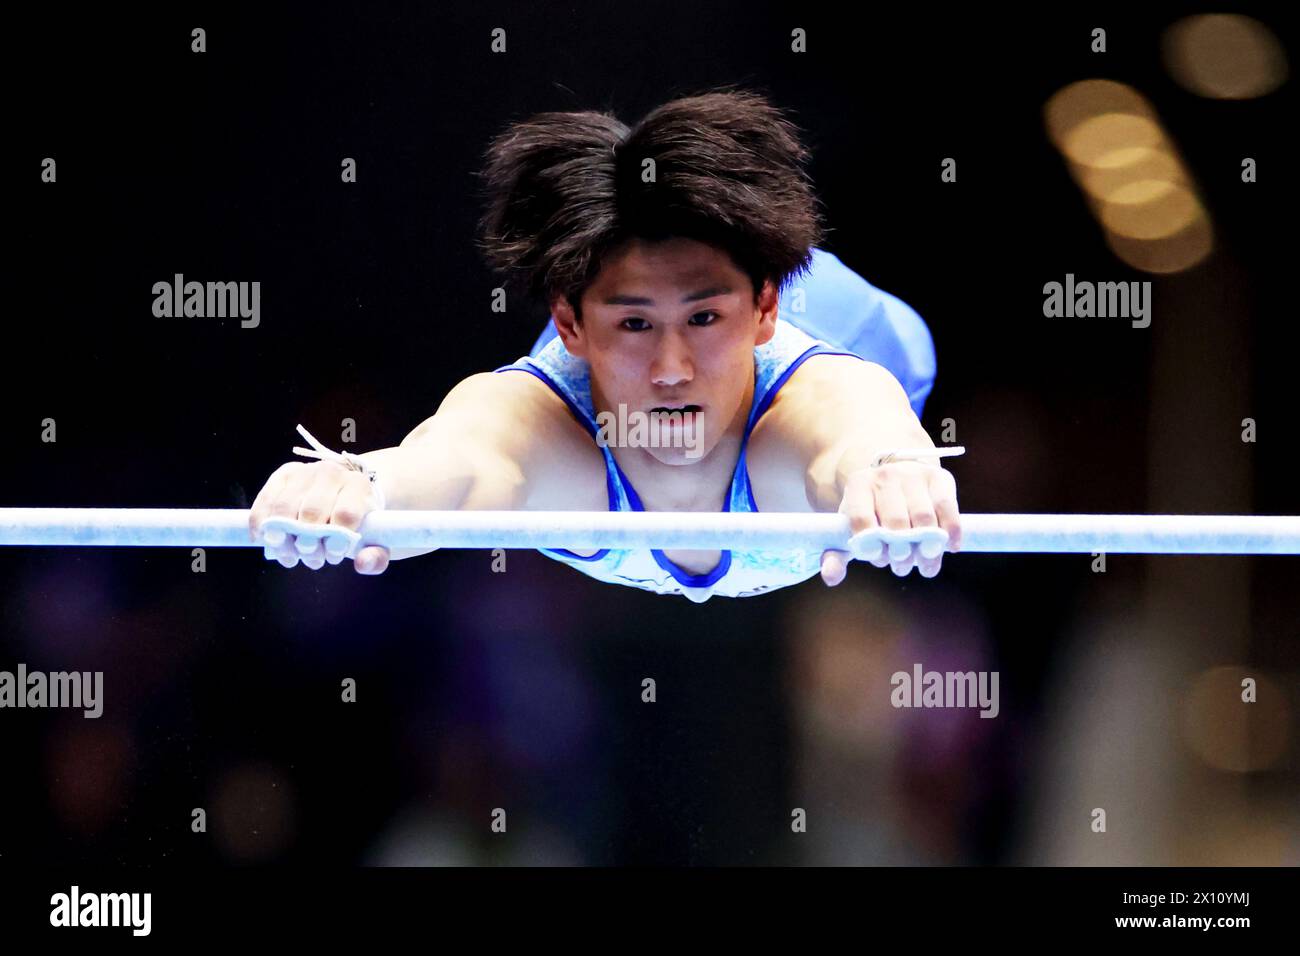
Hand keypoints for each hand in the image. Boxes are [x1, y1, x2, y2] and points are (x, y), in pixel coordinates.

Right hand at [248, 460, 389, 573]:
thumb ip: (376, 555)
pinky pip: (265, 503)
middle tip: (313, 560)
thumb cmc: (360, 520)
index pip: (345, 513)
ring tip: (292, 556)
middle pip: (312, 512)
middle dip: (308, 544)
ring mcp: (304, 472)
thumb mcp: (376, 539)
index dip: (336, 540)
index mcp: (358, 485)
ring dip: (283, 539)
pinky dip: (261, 526)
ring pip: (284, 508)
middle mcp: (331, 473)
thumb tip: (362, 564)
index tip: (334, 555)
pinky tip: (268, 542)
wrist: (346, 491)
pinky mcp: (282, 476)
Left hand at [820, 461, 961, 584]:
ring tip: (923, 564)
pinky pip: (948, 508)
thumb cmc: (870, 511)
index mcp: (858, 485)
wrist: (894, 477)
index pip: (861, 517)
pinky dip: (950, 533)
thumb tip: (831, 578)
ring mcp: (914, 475)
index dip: (870, 543)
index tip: (877, 558)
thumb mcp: (849, 528)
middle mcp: (885, 476)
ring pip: (923, 518)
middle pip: (895, 521)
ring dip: (927, 548)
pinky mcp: (939, 478)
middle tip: (901, 566)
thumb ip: (836, 554)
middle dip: (900, 552)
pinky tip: (949, 548)